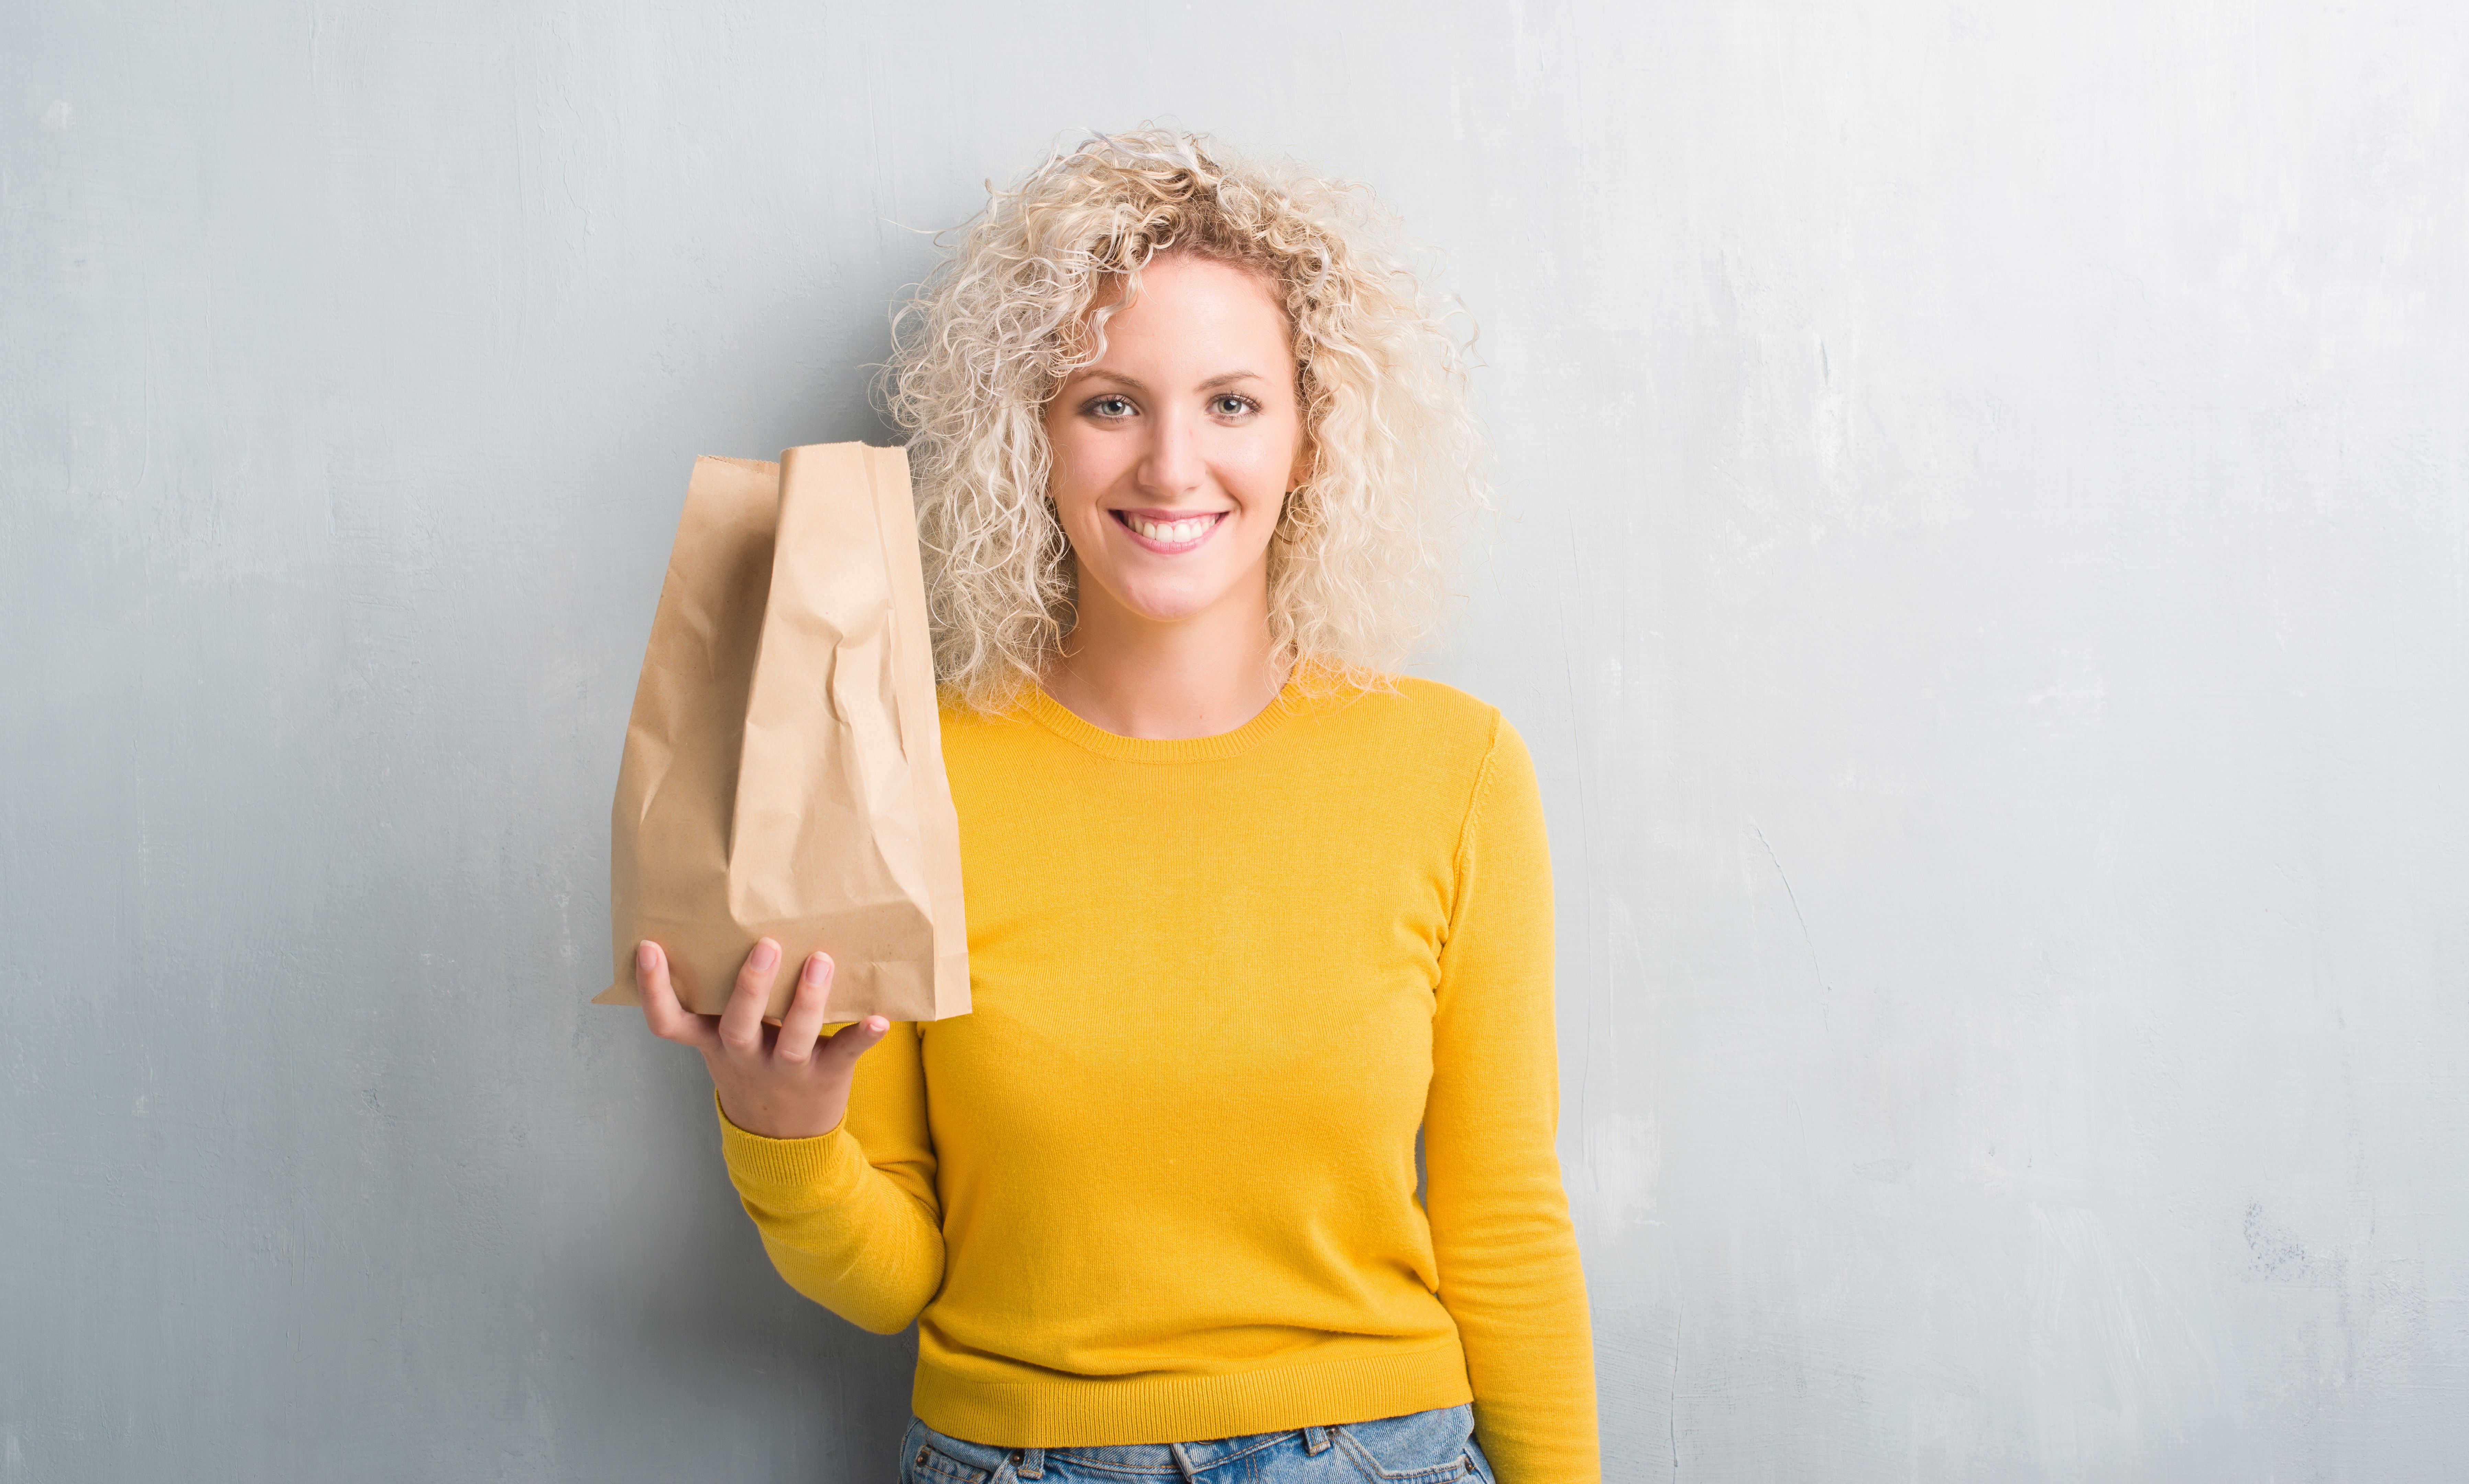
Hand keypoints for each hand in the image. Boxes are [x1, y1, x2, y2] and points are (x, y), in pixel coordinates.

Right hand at [635, 937, 889, 1139]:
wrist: (783, 1139)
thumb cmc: (754, 1068)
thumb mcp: (725, 1042)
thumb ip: (721, 1001)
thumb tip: (719, 930)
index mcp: (714, 1043)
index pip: (669, 1022)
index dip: (654, 989)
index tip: (649, 948)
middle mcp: (745, 1058)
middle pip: (738, 1025)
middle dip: (751, 987)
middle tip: (766, 945)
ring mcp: (786, 1070)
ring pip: (793, 1038)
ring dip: (806, 1000)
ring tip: (820, 961)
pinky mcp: (826, 1076)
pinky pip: (844, 1054)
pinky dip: (862, 1036)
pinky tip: (880, 1019)